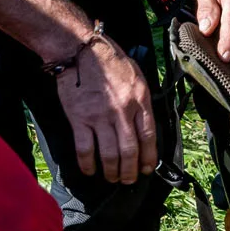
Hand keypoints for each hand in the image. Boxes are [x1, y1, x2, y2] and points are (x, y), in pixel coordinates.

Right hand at [55, 33, 157, 183]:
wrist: (80, 50)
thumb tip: (144, 125)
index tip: (149, 168)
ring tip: (112, 178)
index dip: (150, 156)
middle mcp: (122, 110)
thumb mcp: (137, 76)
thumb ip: (141, 100)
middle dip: (131, 170)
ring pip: (109, 154)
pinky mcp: (79, 119)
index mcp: (140, 98)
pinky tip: (90, 170)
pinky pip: (85, 149)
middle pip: (130, 149)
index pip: (149, 135)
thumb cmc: (110, 60)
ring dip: (112, 171)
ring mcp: (100, 116)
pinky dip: (88, 164)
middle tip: (130, 180)